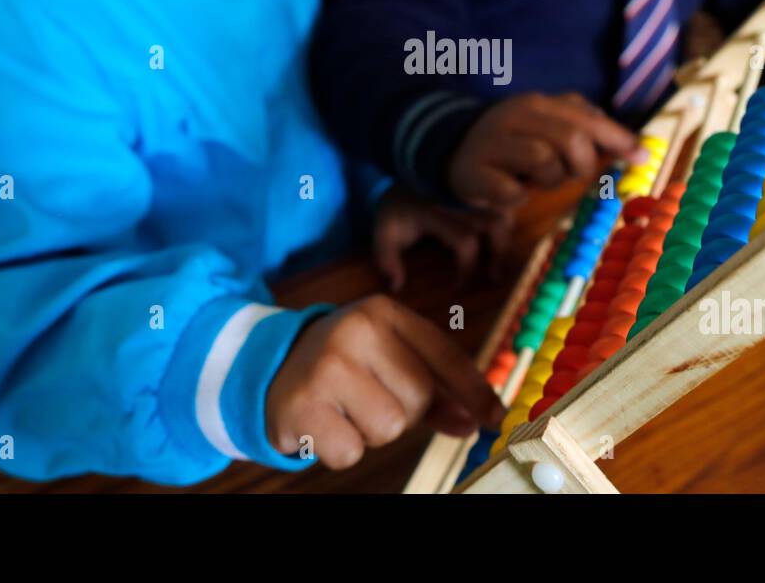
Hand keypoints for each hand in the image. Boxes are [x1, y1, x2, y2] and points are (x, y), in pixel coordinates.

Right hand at [265, 295, 505, 469]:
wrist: (270, 368)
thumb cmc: (346, 366)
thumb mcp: (388, 358)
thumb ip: (435, 387)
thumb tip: (477, 420)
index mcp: (383, 313)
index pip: (445, 355)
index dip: (474, 391)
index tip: (493, 418)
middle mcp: (355, 330)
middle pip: (419, 396)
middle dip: (404, 411)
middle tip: (369, 398)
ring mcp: (326, 367)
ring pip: (389, 426)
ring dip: (372, 432)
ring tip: (347, 410)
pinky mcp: (302, 406)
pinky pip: (351, 451)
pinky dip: (342, 448)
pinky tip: (325, 424)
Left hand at [373, 185, 514, 290]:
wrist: (400, 169)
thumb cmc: (396, 208)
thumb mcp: (384, 231)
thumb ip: (386, 259)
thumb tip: (397, 286)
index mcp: (436, 210)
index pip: (464, 240)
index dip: (467, 266)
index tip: (460, 284)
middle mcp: (460, 199)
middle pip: (495, 223)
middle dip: (499, 251)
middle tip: (494, 277)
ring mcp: (473, 191)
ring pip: (504, 211)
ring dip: (505, 236)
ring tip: (501, 259)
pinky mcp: (479, 188)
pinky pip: (503, 203)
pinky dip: (505, 220)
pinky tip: (500, 239)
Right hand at [447, 92, 643, 208]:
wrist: (451, 150)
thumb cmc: (512, 141)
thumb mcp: (545, 123)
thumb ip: (585, 124)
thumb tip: (634, 143)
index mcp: (537, 104)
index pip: (586, 119)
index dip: (618, 138)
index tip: (642, 156)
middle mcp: (514, 117)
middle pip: (570, 139)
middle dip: (582, 163)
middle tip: (573, 173)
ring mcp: (492, 144)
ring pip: (544, 162)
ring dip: (550, 179)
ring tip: (538, 179)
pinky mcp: (473, 174)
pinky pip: (512, 192)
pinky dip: (519, 197)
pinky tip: (513, 191)